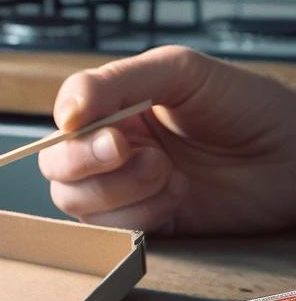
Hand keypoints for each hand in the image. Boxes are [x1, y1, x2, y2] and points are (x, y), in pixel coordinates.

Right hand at [39, 46, 295, 235]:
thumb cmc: (245, 105)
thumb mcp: (179, 71)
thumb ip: (118, 81)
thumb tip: (66, 114)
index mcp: (114, 104)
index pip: (65, 115)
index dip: (71, 127)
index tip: (98, 128)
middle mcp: (113, 145)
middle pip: (56, 164)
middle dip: (84, 161)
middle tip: (127, 150)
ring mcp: (126, 186)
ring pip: (75, 200)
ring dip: (117, 189)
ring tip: (166, 171)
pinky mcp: (147, 221)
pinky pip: (111, 229)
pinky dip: (138, 214)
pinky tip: (175, 195)